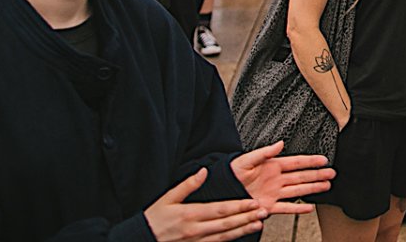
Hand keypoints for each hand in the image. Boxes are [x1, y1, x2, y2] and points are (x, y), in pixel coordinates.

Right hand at [144, 167, 265, 241]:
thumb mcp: (168, 198)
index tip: (253, 202)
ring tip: (258, 224)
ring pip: (225, 236)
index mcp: (190, 214)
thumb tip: (203, 171)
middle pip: (227, 223)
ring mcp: (197, 240)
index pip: (221, 210)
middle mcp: (196, 229)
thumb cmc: (154, 219)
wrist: (142, 239)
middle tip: (263, 212)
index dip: (239, 206)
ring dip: (243, 230)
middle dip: (247, 217)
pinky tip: (241, 235)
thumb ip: (187, 185)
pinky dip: (231, 239)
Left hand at [230, 141, 333, 214]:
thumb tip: (280, 143)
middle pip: (302, 176)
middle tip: (331, 173)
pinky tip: (309, 208)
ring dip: (313, 188)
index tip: (323, 160)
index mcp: (273, 166)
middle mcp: (277, 179)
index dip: (310, 161)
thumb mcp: (247, 159)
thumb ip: (265, 152)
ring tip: (326, 186)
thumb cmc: (232, 173)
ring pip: (298, 190)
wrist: (222, 190)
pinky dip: (298, 209)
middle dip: (317, 175)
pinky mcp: (269, 206)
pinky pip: (286, 207)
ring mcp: (275, 193)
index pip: (296, 162)